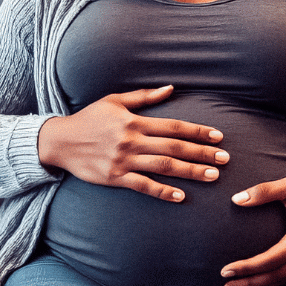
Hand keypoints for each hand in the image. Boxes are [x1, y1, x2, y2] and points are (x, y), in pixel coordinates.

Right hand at [38, 85, 228, 201]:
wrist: (60, 141)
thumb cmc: (89, 118)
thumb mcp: (114, 101)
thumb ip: (144, 97)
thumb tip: (171, 88)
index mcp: (134, 121)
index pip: (173, 126)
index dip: (197, 131)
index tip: (218, 137)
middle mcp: (131, 140)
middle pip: (174, 148)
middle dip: (201, 153)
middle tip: (225, 159)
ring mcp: (123, 161)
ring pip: (163, 167)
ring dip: (190, 172)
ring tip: (212, 176)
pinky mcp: (114, 178)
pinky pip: (143, 186)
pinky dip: (162, 191)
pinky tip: (180, 196)